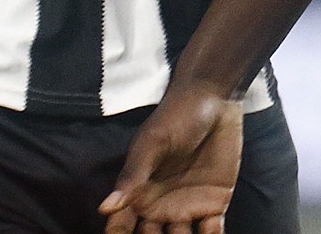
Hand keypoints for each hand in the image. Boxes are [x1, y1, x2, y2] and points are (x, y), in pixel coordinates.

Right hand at [101, 87, 242, 233]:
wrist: (215, 101)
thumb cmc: (175, 117)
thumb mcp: (152, 144)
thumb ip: (132, 176)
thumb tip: (105, 209)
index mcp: (138, 195)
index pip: (122, 227)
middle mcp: (159, 207)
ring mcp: (187, 208)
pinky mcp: (214, 205)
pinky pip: (212, 232)